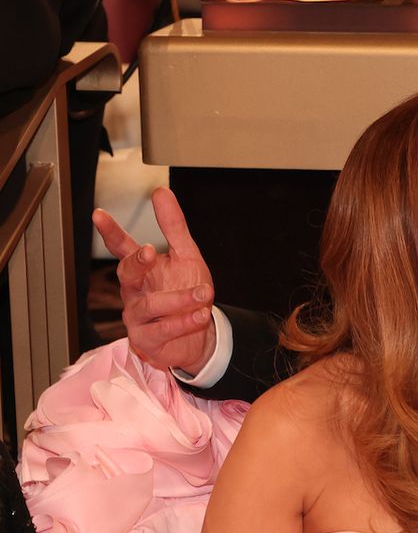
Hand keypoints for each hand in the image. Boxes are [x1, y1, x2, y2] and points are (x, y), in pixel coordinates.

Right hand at [93, 187, 215, 374]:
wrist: (201, 336)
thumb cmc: (189, 294)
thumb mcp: (188, 256)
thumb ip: (174, 227)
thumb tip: (161, 192)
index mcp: (142, 270)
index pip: (121, 248)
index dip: (110, 232)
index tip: (98, 215)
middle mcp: (135, 293)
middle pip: (125, 274)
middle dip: (135, 263)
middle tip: (149, 252)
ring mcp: (137, 318)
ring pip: (148, 305)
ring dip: (178, 298)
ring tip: (205, 293)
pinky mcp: (147, 341)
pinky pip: (161, 331)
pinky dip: (182, 322)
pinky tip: (200, 314)